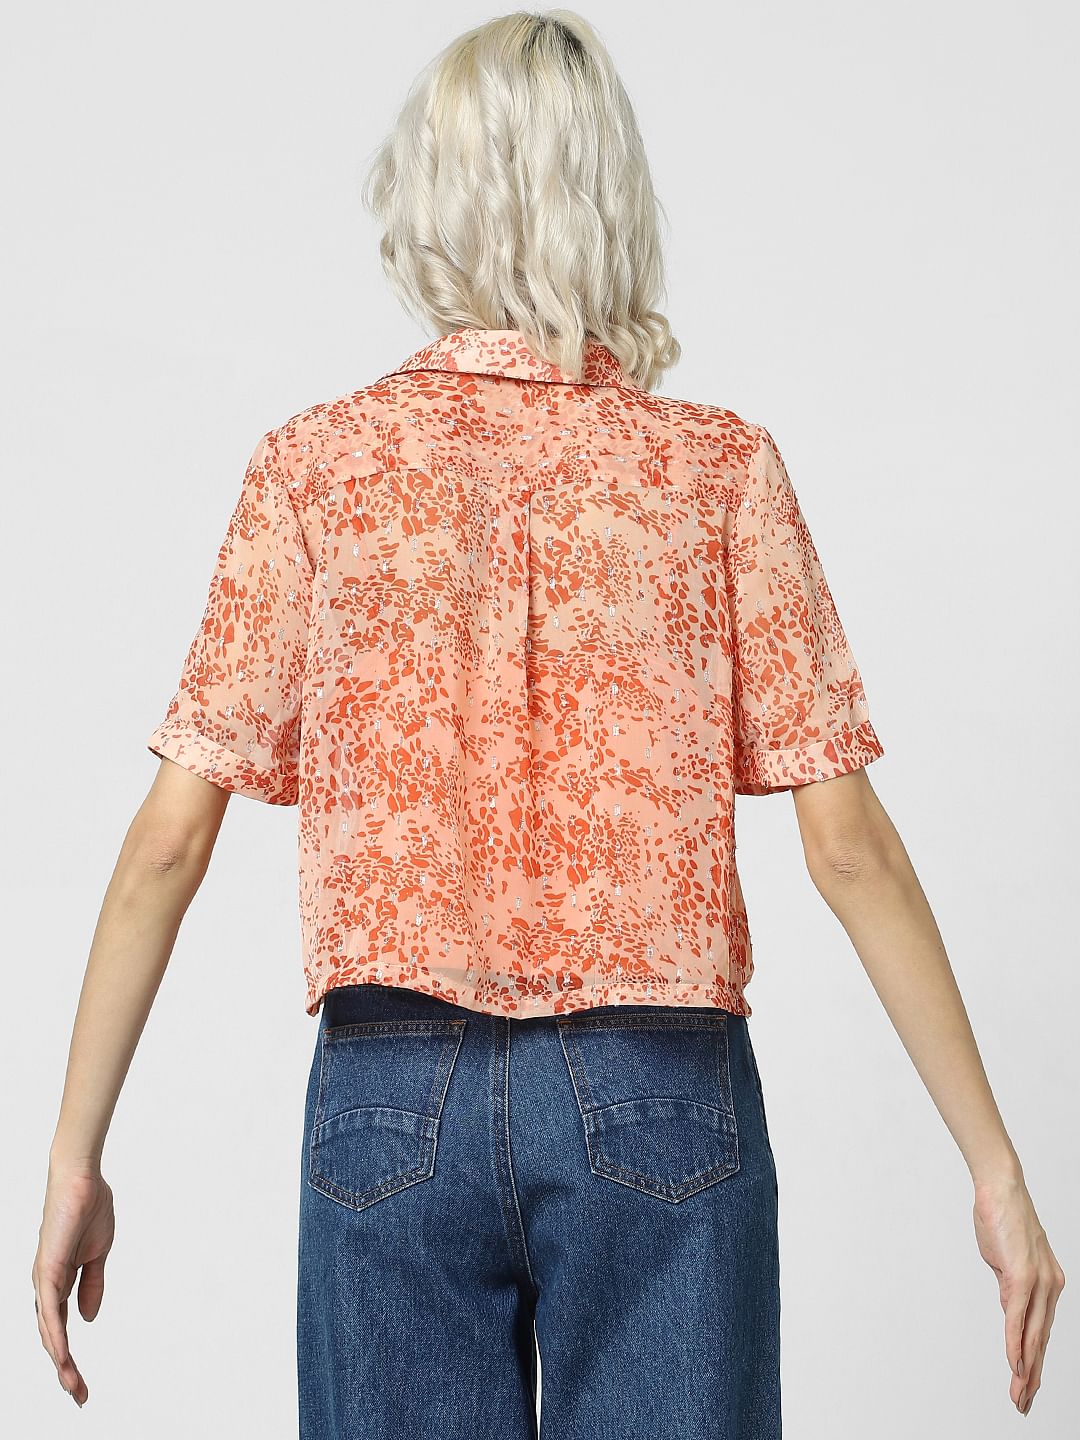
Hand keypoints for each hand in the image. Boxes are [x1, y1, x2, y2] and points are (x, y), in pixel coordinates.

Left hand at [32, 1160, 115, 1407]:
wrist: (82, 1179)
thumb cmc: (88, 1208)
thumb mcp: (98, 1254)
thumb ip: (92, 1284)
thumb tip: (88, 1318)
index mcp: (58, 1282)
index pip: (60, 1327)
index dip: (69, 1357)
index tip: (81, 1382)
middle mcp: (45, 1285)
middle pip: (51, 1336)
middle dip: (65, 1369)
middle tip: (79, 1394)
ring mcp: (44, 1278)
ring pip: (48, 1330)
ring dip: (60, 1360)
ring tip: (72, 1384)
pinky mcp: (47, 1269)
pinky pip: (49, 1310)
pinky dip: (55, 1334)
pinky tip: (61, 1354)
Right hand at [972, 1173, 1065, 1415]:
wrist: (1000, 1186)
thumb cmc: (999, 1216)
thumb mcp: (1004, 1260)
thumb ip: (1010, 1287)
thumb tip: (1009, 1307)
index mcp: (1047, 1282)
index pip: (1041, 1330)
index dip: (1034, 1359)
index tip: (1026, 1384)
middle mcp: (1050, 1285)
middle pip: (1042, 1341)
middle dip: (1032, 1376)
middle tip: (1023, 1404)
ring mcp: (1039, 1282)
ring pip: (1034, 1336)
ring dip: (1026, 1369)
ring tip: (1019, 1396)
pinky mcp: (1023, 1276)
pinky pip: (1019, 1318)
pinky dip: (1017, 1344)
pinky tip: (1015, 1365)